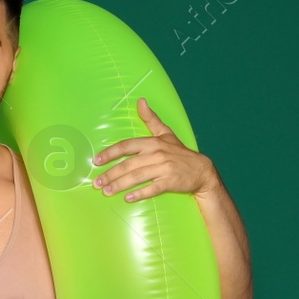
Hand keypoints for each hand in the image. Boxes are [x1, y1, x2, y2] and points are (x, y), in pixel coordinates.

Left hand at [90, 97, 219, 201]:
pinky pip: (152, 188)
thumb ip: (151, 119)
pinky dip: (140, 193)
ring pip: (137, 177)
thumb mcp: (165, 134)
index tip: (96, 161)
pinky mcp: (170, 182)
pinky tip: (128, 198)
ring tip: (106, 191)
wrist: (202, 170)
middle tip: (96, 183)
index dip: (110, 153)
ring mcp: (164, 168)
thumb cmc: (179, 152)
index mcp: (152, 142)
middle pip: (128, 164)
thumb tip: (140, 101)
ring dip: (120, 185)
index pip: (126, 146)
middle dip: (110, 174)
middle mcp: (157, 154)